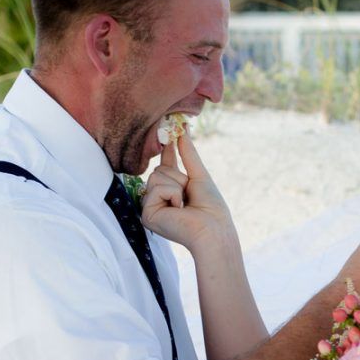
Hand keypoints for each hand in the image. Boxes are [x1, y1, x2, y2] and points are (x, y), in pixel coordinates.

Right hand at [140, 128, 234, 252]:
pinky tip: (177, 210)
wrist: (213, 230)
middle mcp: (158, 199)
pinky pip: (155, 188)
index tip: (167, 131)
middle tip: (188, 194)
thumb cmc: (211, 207)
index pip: (166, 167)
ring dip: (176, 186)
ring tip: (184, 204)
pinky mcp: (147, 214)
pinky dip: (171, 194)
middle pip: (159, 169)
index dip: (167, 151)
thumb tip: (183, 129)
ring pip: (156, 176)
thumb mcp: (199, 175)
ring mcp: (151, 207)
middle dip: (178, 177)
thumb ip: (188, 153)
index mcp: (171, 191)